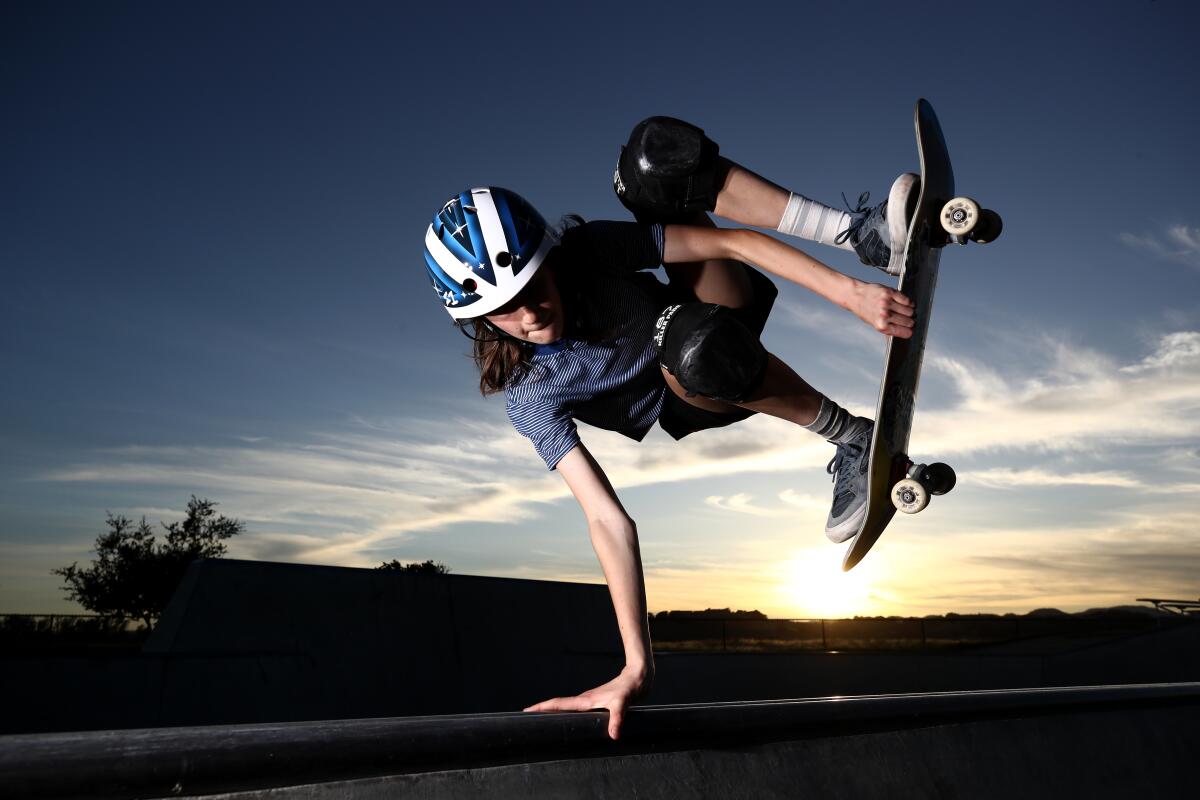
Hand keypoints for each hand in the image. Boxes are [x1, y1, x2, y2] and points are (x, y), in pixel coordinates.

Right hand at [523, 664, 652, 740]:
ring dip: (552, 712)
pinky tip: (567, 722)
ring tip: (540, 721)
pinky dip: (565, 714)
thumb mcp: (623, 703)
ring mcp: (589, 701)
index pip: (558, 704)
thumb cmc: (629, 688)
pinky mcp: (595, 703)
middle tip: (525, 719)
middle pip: (557, 706)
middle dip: (541, 711)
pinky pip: (575, 710)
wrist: (638, 677)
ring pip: (565, 707)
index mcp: (585, 700)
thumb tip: (613, 735)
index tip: (526, 712)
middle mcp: (584, 700)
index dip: (542, 708)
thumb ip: (618, 718)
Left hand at [851, 282, 914, 337]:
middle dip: (909, 321)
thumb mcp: (874, 324)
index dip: (908, 331)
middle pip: (909, 321)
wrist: (855, 296)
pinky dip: (907, 302)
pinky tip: (903, 303)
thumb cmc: (865, 310)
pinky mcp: (889, 293)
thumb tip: (902, 334)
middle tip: (906, 319)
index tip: (909, 329)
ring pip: (909, 310)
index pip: (905, 332)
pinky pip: (906, 300)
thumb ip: (888, 330)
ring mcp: (887, 303)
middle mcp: (884, 315)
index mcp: (881, 325)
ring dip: (909, 311)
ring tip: (903, 311)